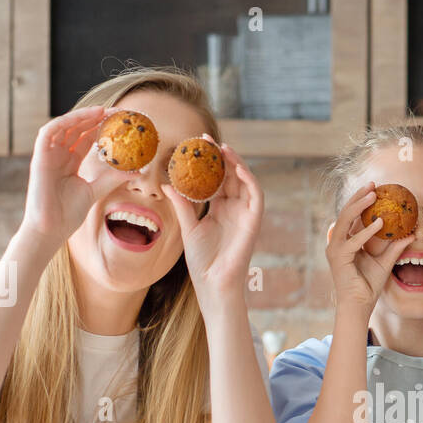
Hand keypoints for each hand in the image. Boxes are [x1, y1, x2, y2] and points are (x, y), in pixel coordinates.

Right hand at [20, 106, 129, 249]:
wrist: (51, 229)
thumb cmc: (68, 214)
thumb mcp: (96, 191)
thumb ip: (112, 179)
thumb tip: (136, 171)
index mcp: (70, 162)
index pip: (86, 138)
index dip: (102, 127)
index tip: (121, 122)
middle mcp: (59, 155)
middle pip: (77, 129)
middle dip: (95, 117)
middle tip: (116, 112)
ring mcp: (48, 155)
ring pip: (63, 126)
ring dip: (81, 116)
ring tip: (101, 111)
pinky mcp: (39, 158)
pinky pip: (48, 133)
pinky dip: (63, 122)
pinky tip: (80, 118)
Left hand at [162, 139, 263, 300]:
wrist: (213, 283)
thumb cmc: (202, 261)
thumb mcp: (188, 227)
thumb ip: (182, 205)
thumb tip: (167, 185)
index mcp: (219, 209)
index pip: (217, 179)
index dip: (209, 162)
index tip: (195, 145)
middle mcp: (234, 208)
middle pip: (231, 175)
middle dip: (221, 156)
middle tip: (205, 139)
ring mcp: (244, 214)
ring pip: (245, 181)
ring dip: (236, 163)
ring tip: (222, 148)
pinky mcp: (253, 221)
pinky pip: (256, 196)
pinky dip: (249, 180)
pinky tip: (237, 168)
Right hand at [325, 182, 411, 312]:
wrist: (359, 305)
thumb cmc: (368, 286)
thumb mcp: (385, 262)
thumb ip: (395, 248)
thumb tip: (411, 235)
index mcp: (346, 241)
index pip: (353, 215)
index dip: (362, 200)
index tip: (376, 188)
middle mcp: (338, 242)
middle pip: (346, 212)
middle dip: (359, 196)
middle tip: (374, 184)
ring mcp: (335, 249)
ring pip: (345, 220)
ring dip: (359, 206)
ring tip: (373, 194)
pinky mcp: (338, 258)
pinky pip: (353, 241)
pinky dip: (365, 231)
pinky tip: (379, 223)